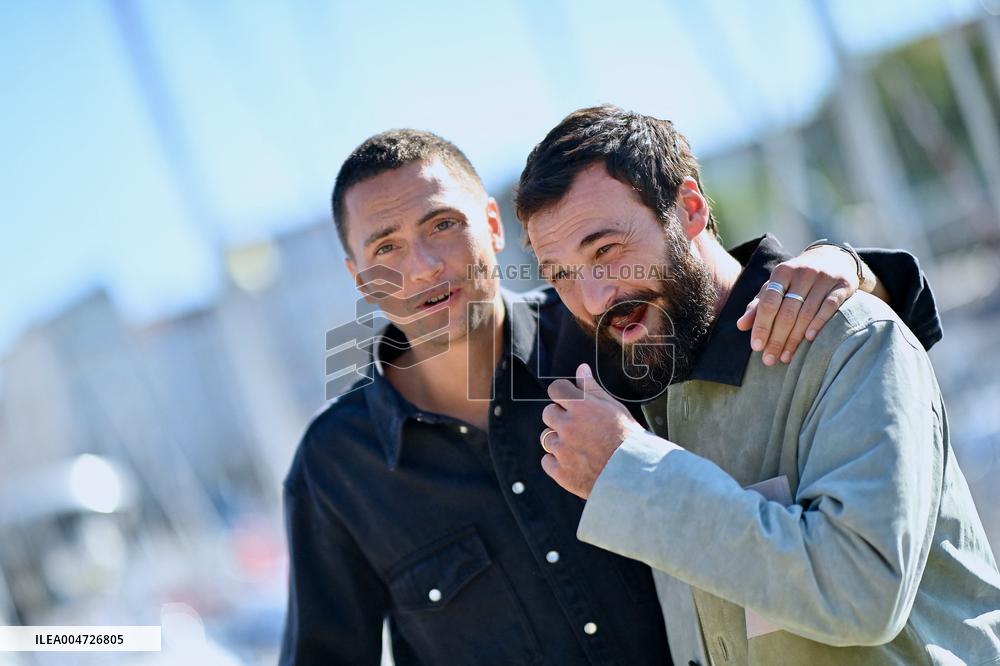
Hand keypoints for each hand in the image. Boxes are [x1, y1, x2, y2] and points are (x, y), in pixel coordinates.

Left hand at [539, 363, 643, 498]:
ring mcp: (562, 450)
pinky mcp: (560, 472)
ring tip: (580, 447)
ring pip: (547, 438)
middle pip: (548, 413)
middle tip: (579, 427)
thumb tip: (581, 369)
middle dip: (560, 417)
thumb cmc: (628, 439)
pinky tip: (575, 462)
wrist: (634, 475)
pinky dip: (557, 462)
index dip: (562, 394)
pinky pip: (547, 461)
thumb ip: (593, 388)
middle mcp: (567, 425)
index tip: (569, 402)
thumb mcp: (614, 408)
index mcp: (580, 406)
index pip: (555, 389)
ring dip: (559, 440)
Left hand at [737, 245, 858, 365]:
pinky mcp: (842, 285)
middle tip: (769, 360)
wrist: (833, 259)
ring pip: (806, 313)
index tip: (756, 347)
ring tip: (785, 357)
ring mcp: (824, 278)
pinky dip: (818, 324)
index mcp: (782, 272)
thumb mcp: (776, 287)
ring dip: (795, 338)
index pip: (769, 302)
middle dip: (776, 338)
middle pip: (787, 311)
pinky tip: (809, 339)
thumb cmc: (796, 280)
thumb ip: (759, 305)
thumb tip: (740, 325)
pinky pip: (830, 307)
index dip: (762, 326)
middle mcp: (803, 273)